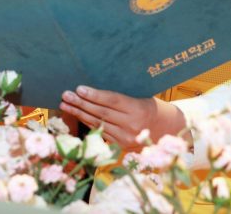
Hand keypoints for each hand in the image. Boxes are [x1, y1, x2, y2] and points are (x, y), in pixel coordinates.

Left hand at [60, 87, 186, 147]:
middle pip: (101, 113)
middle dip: (81, 103)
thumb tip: (95, 83)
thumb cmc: (149, 106)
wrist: (166, 129)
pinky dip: (87, 123)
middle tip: (65, 95)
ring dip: (79, 114)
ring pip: (98, 124)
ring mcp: (125, 138)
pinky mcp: (121, 147)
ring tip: (65, 104)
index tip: (79, 88)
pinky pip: (100, 133)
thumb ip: (120, 95)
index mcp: (138, 108)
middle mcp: (132, 125)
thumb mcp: (140, 96)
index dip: (94, 95)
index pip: (112, 101)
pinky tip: (76, 115)